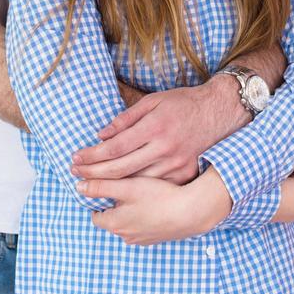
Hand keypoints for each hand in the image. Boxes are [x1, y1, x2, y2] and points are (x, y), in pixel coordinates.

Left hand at [72, 82, 235, 184]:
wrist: (218, 113)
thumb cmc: (182, 103)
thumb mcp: (153, 101)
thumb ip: (126, 119)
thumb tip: (102, 135)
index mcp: (154, 127)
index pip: (115, 148)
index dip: (92, 155)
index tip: (76, 158)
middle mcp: (164, 148)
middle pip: (121, 169)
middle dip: (94, 173)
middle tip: (75, 173)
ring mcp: (175, 164)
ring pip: (136, 183)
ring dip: (110, 185)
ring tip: (89, 183)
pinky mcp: (184, 174)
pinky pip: (154, 188)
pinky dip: (135, 191)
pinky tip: (119, 192)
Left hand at [78, 168, 231, 245]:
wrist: (191, 213)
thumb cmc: (158, 198)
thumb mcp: (126, 187)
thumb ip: (100, 187)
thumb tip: (79, 186)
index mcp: (114, 225)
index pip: (95, 215)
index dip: (98, 200)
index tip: (105, 186)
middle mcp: (126, 237)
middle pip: (111, 219)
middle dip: (114, 205)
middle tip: (125, 186)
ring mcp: (143, 240)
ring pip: (128, 223)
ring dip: (130, 211)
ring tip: (141, 192)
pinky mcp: (157, 238)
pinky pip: (144, 226)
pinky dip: (145, 216)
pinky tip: (155, 202)